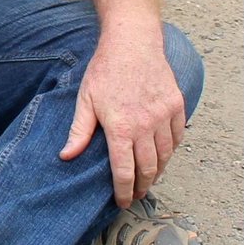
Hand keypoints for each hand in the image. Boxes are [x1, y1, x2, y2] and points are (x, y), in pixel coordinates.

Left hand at [59, 32, 186, 208]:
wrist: (132, 43)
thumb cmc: (104, 70)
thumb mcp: (85, 99)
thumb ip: (79, 131)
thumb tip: (66, 156)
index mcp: (121, 127)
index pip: (124, 171)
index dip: (124, 192)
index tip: (123, 202)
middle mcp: (146, 125)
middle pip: (148, 168)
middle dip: (143, 186)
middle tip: (137, 194)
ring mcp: (164, 115)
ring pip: (166, 155)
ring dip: (158, 171)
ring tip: (149, 178)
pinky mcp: (176, 105)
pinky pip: (178, 137)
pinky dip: (171, 150)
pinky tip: (163, 154)